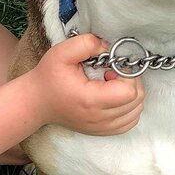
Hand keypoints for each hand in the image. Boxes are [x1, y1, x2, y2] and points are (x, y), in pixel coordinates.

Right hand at [28, 33, 144, 134]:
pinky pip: (130, 122)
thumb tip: (109, 47)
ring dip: (131, 95)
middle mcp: (99, 118)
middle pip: (137, 101)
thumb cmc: (48, 77)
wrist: (37, 102)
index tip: (110, 69)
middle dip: (131, 82)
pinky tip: (115, 97)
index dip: (127, 76)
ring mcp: (102, 127)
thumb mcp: (61, 52)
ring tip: (112, 86)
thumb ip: (86, 44)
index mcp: (91, 100)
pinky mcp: (103, 131)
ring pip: (136, 112)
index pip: (129, 92)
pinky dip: (130, 108)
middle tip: (112, 74)